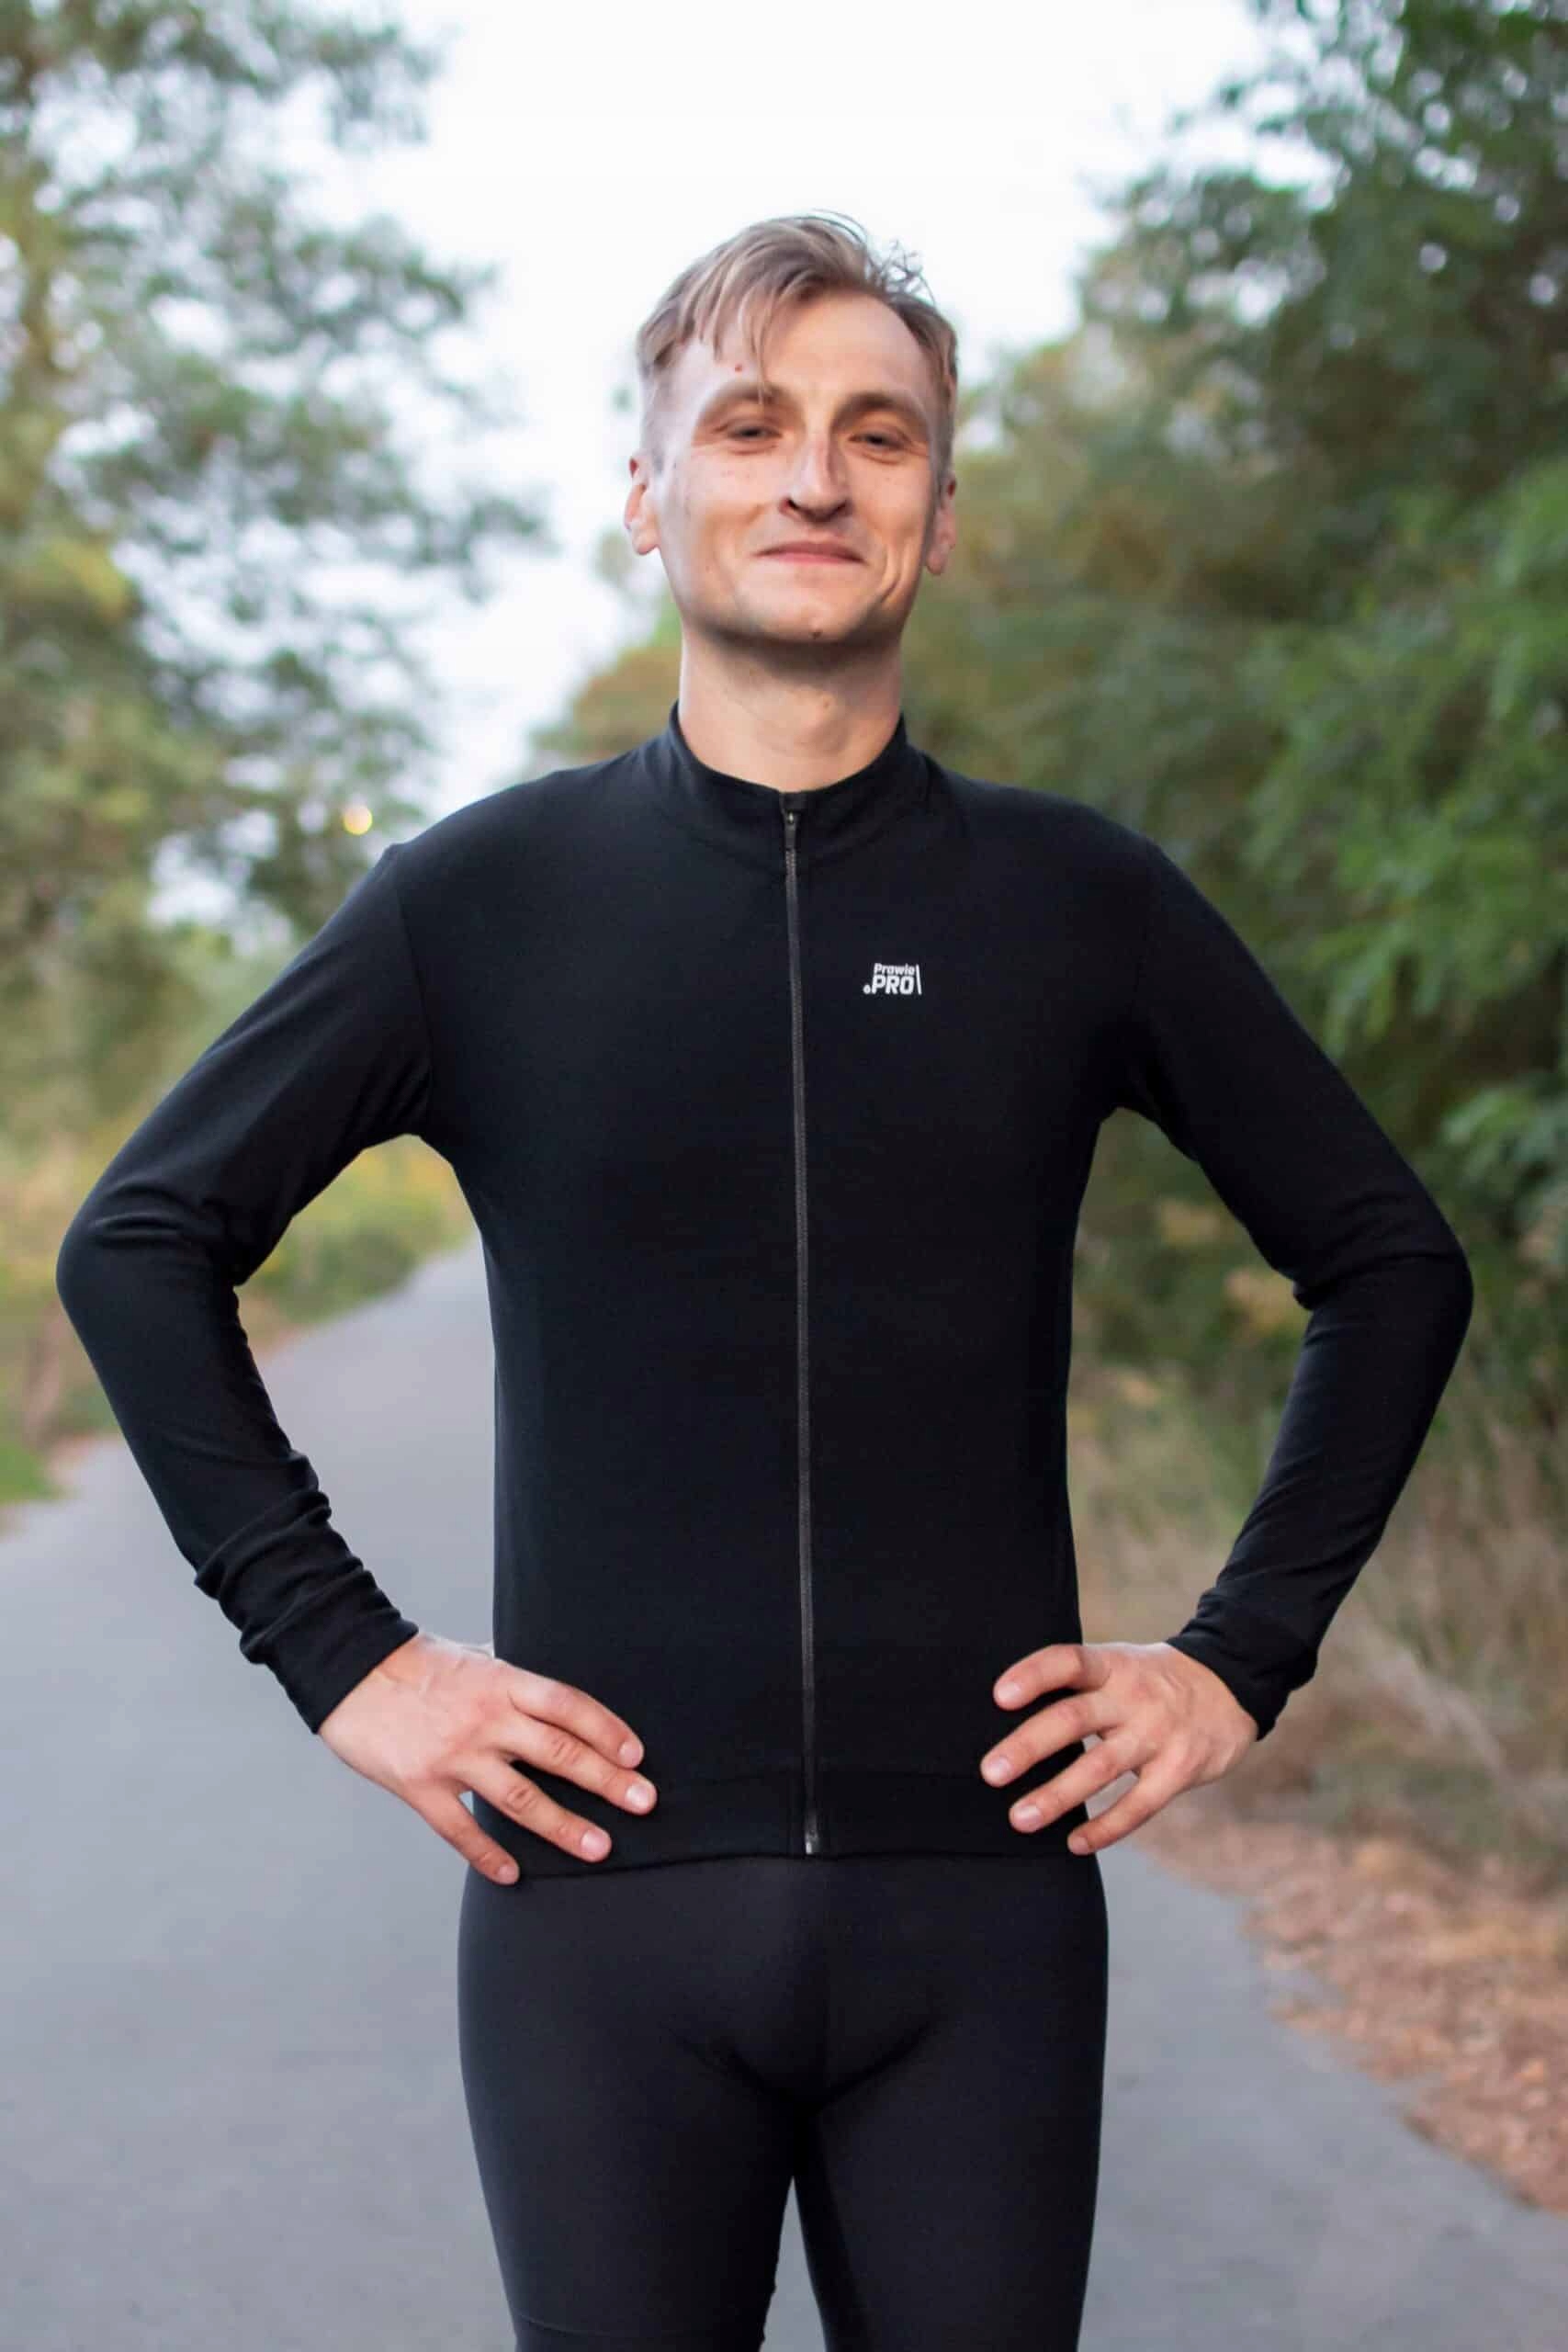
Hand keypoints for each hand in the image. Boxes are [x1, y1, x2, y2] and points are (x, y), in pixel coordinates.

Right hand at [316, 1631, 656, 1880]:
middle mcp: (486, 1719)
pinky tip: (513, 1874)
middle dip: (606, 1781)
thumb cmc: (414, 1661)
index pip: (568, 1705)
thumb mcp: (472, 1654)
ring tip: (599, 1848)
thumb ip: (510, 1674)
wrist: (347, 1669)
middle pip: (559, 1752)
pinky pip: (461, 1829)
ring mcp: (454, 1755)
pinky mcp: (420, 1786)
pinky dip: (488, 1856)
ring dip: (564, 1826)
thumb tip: (547, 1689)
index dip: (607, 1730)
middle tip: (644, 1802)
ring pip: (520, 1798)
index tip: (636, 1756)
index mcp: (502, 1681)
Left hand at [978, 1640, 1257, 1855]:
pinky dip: (1106, 1827)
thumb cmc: (1151, 1681)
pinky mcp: (1179, 1769)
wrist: (1231, 1685)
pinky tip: (1075, 1844)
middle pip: (1074, 1719)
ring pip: (1099, 1768)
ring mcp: (1158, 1734)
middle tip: (991, 1772)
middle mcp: (1133, 1697)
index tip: (999, 1696)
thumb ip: (1076, 1686)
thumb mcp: (1119, 1665)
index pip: (1069, 1661)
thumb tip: (1004, 1719)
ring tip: (1019, 1818)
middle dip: (1029, 1747)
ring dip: (1057, 1796)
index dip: (1033, 1675)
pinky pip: (1138, 1805)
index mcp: (1112, 1665)